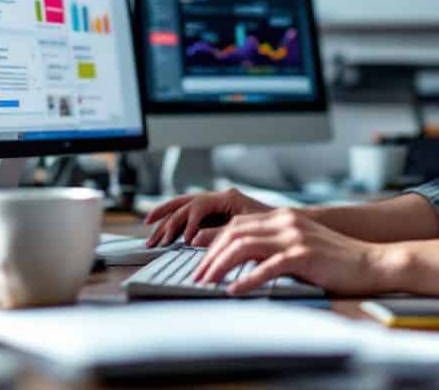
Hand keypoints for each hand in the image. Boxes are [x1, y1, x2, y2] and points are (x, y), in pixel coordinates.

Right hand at [143, 188, 271, 246]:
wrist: (287, 225)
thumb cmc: (272, 227)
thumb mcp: (248, 231)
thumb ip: (220, 234)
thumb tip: (194, 239)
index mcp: (228, 197)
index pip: (199, 205)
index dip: (189, 222)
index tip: (184, 240)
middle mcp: (218, 198)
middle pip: (184, 204)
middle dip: (167, 222)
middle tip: (156, 240)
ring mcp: (214, 205)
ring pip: (182, 208)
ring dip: (165, 222)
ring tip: (150, 237)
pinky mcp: (213, 215)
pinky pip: (187, 215)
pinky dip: (172, 223)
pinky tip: (162, 232)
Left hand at [193, 208, 399, 296]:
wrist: (371, 262)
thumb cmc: (337, 259)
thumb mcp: (301, 245)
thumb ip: (274, 246)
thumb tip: (241, 262)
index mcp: (283, 217)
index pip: (236, 225)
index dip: (213, 243)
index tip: (201, 263)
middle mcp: (286, 222)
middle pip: (234, 233)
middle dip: (209, 256)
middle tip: (196, 277)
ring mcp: (295, 237)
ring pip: (244, 246)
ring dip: (219, 266)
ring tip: (206, 284)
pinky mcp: (304, 255)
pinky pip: (267, 266)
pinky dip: (246, 279)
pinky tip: (234, 290)